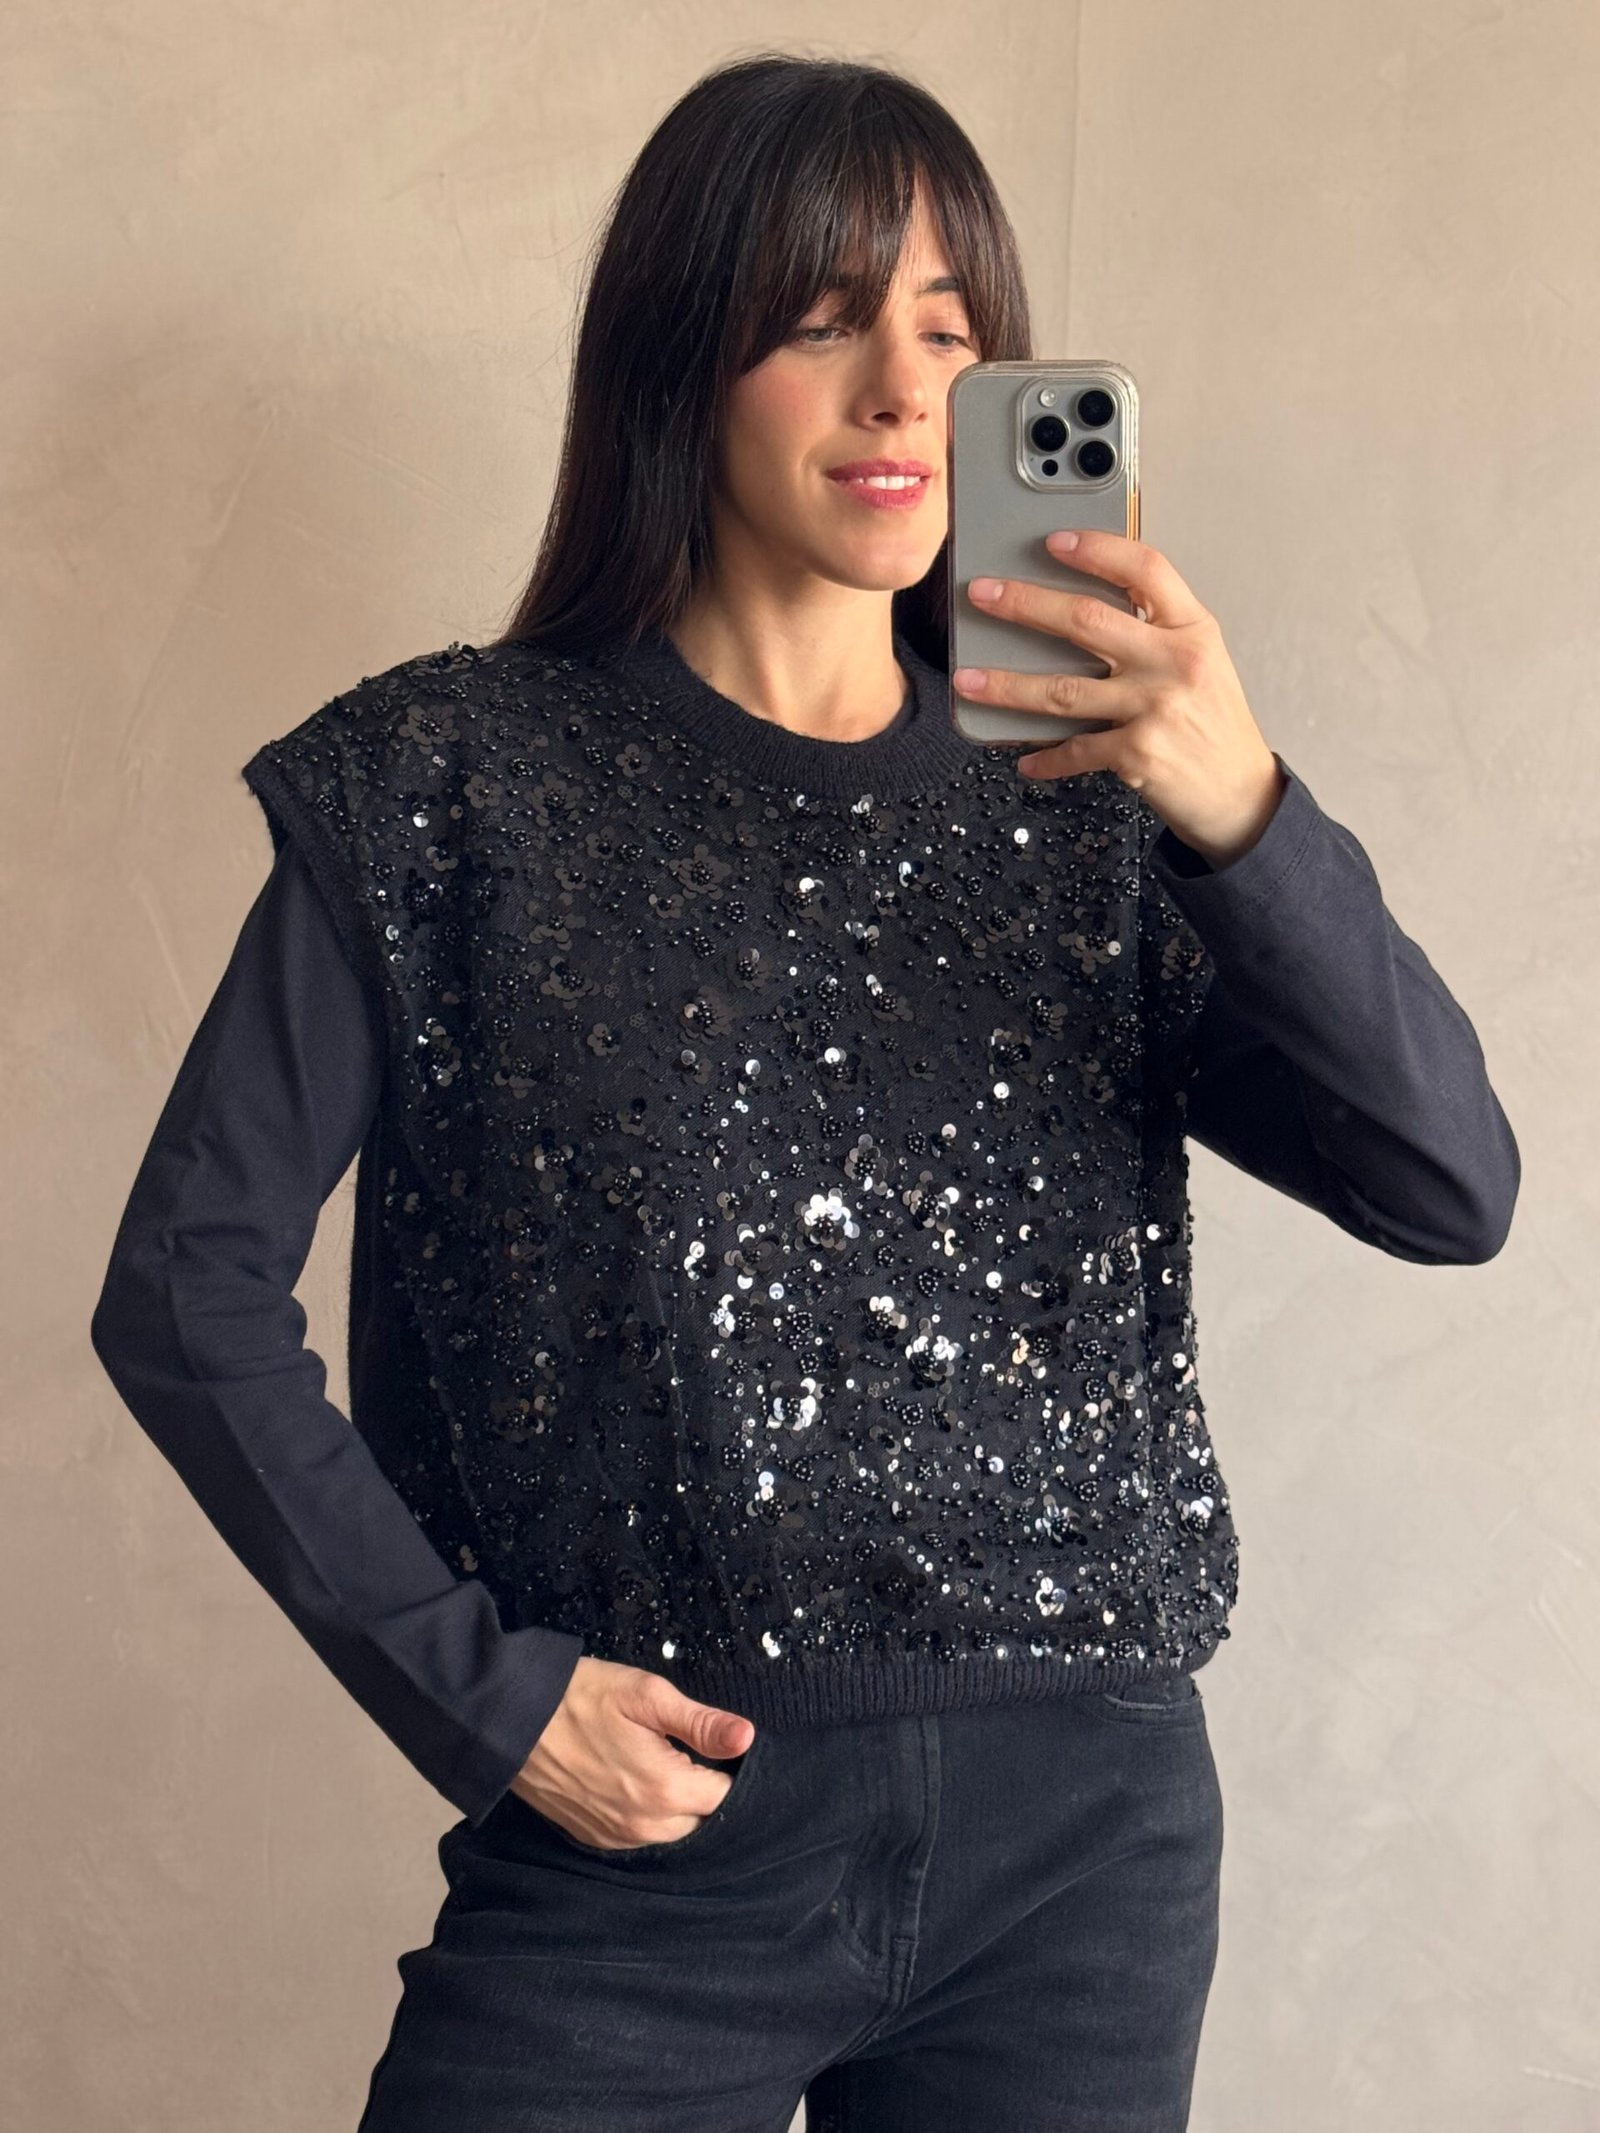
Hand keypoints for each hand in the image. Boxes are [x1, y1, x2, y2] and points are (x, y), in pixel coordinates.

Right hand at [509, 1655, 755, 1850]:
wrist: (509, 1721)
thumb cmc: (580, 1698)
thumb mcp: (646, 1695)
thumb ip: (700, 1722)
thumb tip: (748, 1737)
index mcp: (664, 1789)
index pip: (726, 1797)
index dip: (731, 1770)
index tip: (723, 1748)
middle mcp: (644, 1826)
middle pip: (702, 1821)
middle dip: (706, 1792)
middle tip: (691, 1751)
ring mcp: (616, 1838)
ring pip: (672, 1834)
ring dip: (678, 1808)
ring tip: (666, 1766)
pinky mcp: (593, 1839)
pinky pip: (640, 1839)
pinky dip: (649, 1818)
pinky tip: (638, 1785)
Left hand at [953, 528, 1286, 870]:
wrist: (1240, 791)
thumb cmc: (1213, 722)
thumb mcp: (1202, 659)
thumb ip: (1157, 629)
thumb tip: (1085, 606)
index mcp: (1192, 629)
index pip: (1146, 569)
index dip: (1098, 549)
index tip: (1055, 541)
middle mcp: (1175, 662)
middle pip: (1088, 620)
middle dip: (1026, 604)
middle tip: (983, 594)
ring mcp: (1155, 708)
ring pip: (1064, 690)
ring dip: (1008, 685)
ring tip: (968, 679)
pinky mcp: (1138, 754)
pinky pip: (1076, 750)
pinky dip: (1046, 758)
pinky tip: (1025, 760)